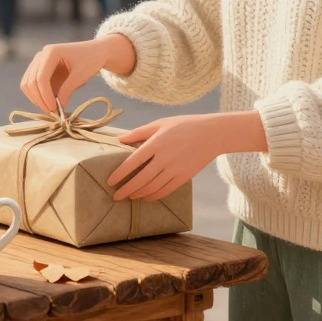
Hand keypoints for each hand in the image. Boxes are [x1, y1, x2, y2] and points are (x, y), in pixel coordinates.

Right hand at [19, 35, 134, 112]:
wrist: (94, 52)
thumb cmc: (90, 60)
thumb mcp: (81, 75)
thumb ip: (67, 90)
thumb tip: (57, 108)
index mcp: (51, 52)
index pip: (40, 78)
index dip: (45, 95)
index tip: (54, 109)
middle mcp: (40, 56)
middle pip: (30, 82)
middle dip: (39, 100)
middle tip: (52, 113)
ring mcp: (38, 63)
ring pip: (27, 85)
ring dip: (37, 100)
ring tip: (52, 110)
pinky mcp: (40, 71)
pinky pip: (33, 87)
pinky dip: (39, 97)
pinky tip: (51, 105)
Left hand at [108, 111, 268, 200]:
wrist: (212, 134)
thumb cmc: (183, 125)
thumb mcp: (160, 123)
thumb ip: (139, 133)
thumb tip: (119, 139)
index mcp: (156, 143)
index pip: (133, 162)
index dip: (120, 173)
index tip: (109, 181)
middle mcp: (164, 158)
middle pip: (141, 179)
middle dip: (126, 189)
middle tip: (115, 196)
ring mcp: (175, 169)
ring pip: (153, 187)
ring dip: (139, 194)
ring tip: (129, 196)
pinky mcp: (185, 176)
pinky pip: (167, 190)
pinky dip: (155, 196)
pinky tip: (147, 197)